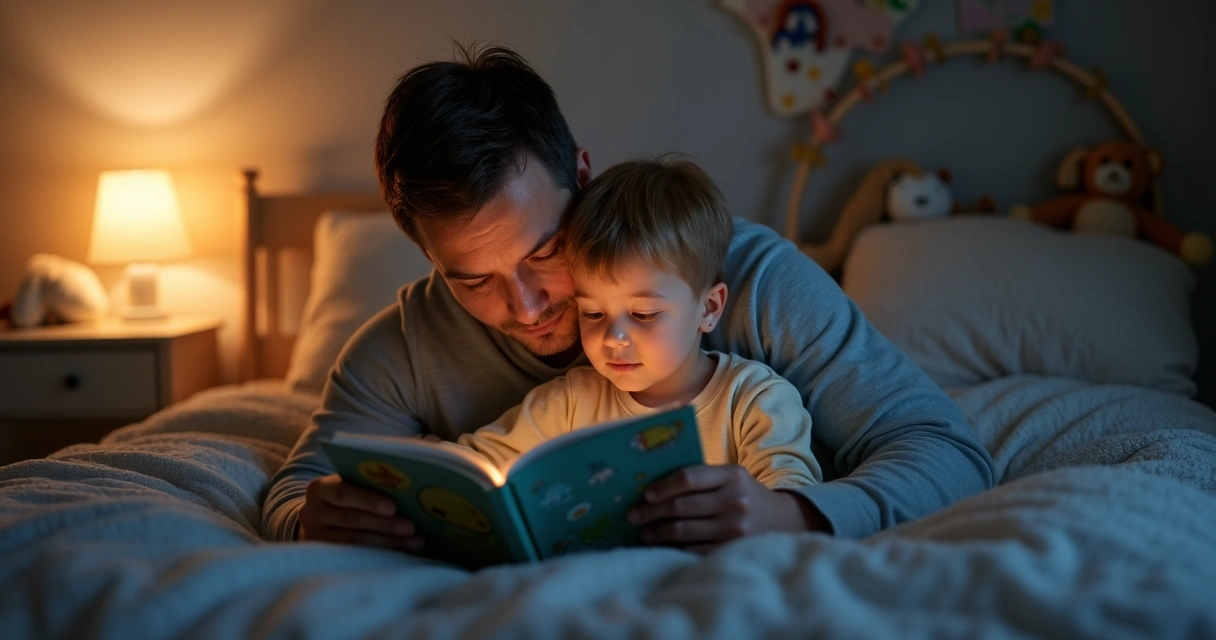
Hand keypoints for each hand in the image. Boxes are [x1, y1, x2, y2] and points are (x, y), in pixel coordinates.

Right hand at [298, 474, 423, 551]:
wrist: (317, 520)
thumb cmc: (345, 499)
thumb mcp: (349, 486)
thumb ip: (368, 486)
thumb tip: (407, 492)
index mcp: (319, 488)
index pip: (343, 493)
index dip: (368, 500)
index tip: (393, 507)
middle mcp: (311, 513)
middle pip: (351, 519)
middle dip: (384, 524)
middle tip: (411, 527)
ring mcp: (314, 538)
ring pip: (353, 542)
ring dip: (388, 543)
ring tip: (414, 543)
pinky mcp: (322, 557)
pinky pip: (353, 559)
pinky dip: (379, 556)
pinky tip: (401, 555)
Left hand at [627, 465, 827, 553]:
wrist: (783, 521)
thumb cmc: (745, 494)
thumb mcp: (731, 477)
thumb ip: (701, 478)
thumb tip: (653, 488)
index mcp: (731, 475)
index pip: (688, 478)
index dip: (662, 486)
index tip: (645, 494)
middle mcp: (734, 501)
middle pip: (681, 507)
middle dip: (651, 512)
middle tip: (633, 515)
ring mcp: (734, 528)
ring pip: (683, 531)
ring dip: (658, 532)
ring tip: (644, 532)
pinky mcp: (731, 549)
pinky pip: (693, 549)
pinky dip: (673, 548)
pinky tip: (663, 545)